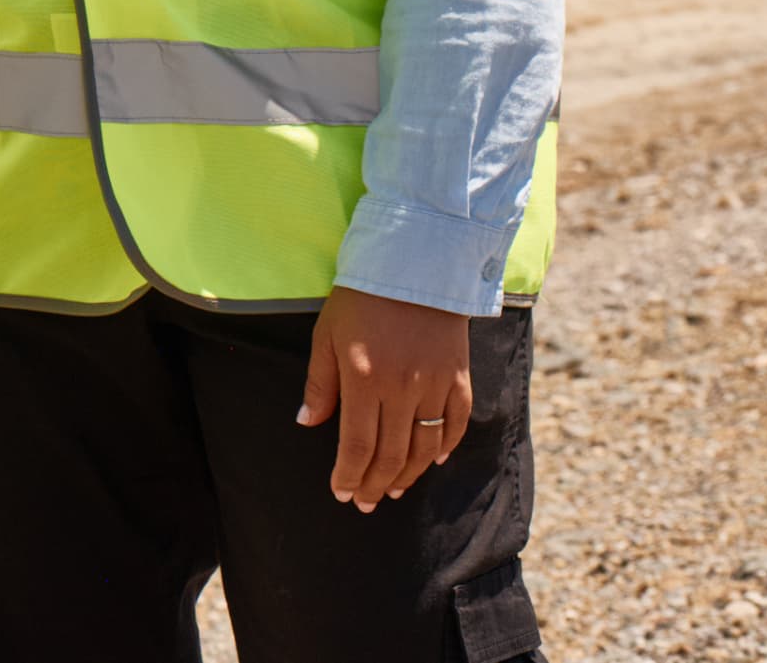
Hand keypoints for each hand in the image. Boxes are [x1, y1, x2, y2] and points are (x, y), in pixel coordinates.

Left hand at [297, 285, 474, 513]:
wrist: (414, 264)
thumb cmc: (361, 299)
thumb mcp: (327, 335)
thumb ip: (320, 383)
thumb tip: (307, 423)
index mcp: (364, 379)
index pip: (357, 444)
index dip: (349, 475)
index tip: (341, 493)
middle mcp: (402, 388)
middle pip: (392, 454)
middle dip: (375, 484)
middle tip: (364, 502)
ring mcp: (435, 384)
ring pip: (425, 446)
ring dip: (408, 474)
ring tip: (393, 489)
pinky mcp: (458, 377)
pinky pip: (456, 423)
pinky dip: (446, 446)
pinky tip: (432, 461)